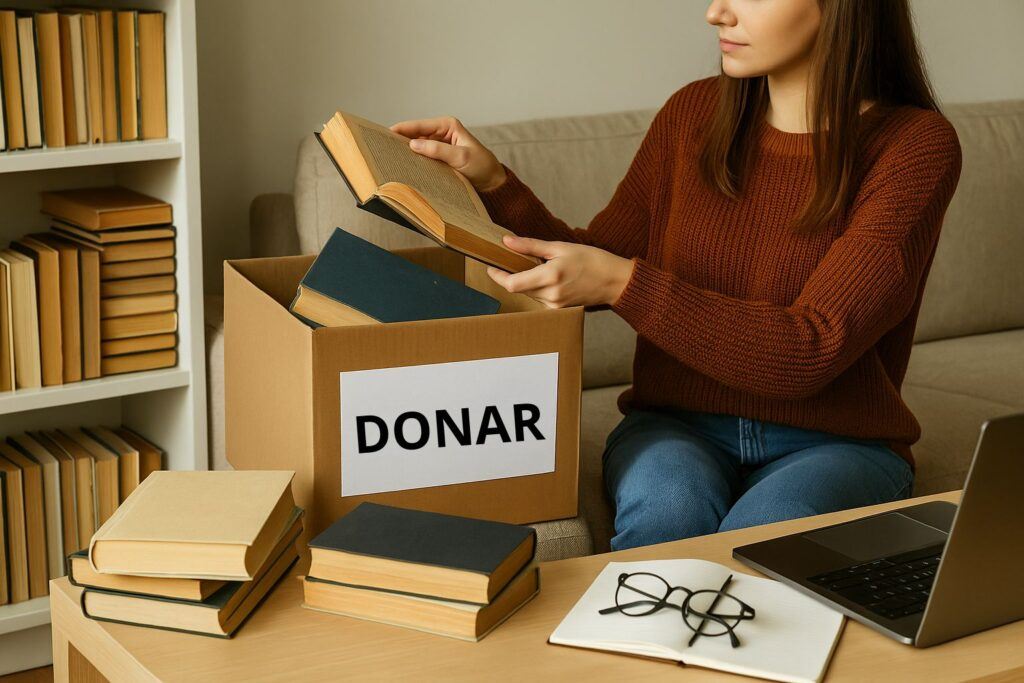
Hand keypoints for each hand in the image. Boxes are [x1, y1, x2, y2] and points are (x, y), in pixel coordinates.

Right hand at [389, 116, 507, 191]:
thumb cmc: (481, 167)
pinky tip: (403, 165)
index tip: (385, 133)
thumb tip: (413, 145)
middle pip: (415, 135)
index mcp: (448, 126)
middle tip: (382, 146)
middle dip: (401, 140)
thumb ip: (437, 150)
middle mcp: (442, 133)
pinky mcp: (439, 158)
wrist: (492, 184)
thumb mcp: (461, 158)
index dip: (402, 129)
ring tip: (388, 156)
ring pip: (417, 147)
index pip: (419, 126)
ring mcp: (440, 146)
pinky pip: (422, 157)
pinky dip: (413, 160)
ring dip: (406, 152)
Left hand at [486, 235, 635, 308]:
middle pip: (518, 288)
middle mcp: (550, 295)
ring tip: (539, 267)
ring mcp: (555, 305)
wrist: (615, 281)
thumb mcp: (560, 247)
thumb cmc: (592, 260)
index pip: (512, 284)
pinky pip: (539, 299)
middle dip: (512, 275)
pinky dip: (538, 288)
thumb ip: (530, 246)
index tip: (491, 266)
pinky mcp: (559, 310)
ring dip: (527, 282)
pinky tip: (550, 278)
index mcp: (550, 277)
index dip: (497, 276)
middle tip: (514, 260)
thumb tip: (507, 241)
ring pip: (529, 294)